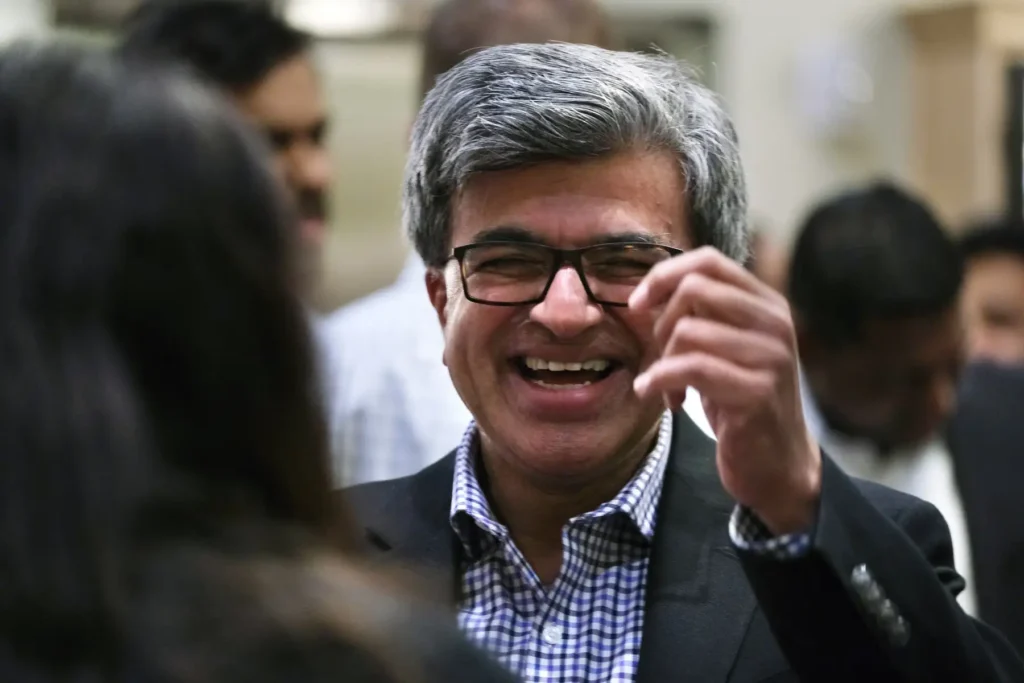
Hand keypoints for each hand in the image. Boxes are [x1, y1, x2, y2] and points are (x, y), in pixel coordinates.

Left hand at [629, 246, 820, 534]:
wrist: (777, 464)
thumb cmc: (741, 402)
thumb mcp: (725, 348)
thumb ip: (702, 315)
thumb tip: (649, 291)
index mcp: (767, 304)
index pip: (708, 260)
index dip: (664, 275)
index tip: (639, 304)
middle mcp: (775, 323)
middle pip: (693, 289)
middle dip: (661, 323)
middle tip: (660, 357)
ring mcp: (771, 356)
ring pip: (688, 330)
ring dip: (662, 362)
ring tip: (667, 388)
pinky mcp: (758, 391)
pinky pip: (691, 368)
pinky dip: (662, 381)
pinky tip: (661, 398)